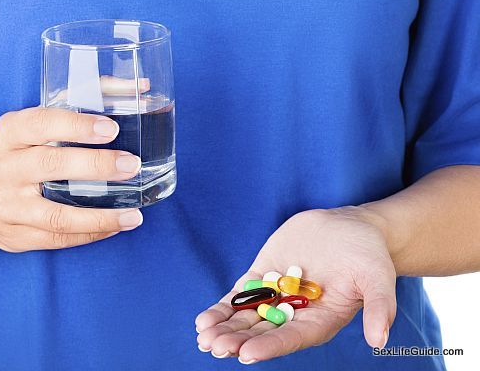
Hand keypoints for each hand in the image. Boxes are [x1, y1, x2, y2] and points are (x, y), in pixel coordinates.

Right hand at [0, 105, 143, 251]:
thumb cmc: (21, 151)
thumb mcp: (38, 123)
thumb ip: (86, 100)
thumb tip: (141, 88)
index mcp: (9, 133)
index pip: (40, 124)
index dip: (76, 126)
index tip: (111, 128)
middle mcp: (3, 168)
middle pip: (51, 166)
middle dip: (96, 166)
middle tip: (132, 166)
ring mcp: (7, 206)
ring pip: (56, 216)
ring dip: (100, 217)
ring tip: (134, 215)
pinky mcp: (16, 236)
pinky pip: (58, 239)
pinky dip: (91, 234)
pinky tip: (116, 226)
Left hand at [195, 207, 396, 363]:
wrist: (348, 227)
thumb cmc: (367, 255)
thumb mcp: (377, 278)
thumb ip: (378, 307)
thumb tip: (379, 339)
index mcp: (319, 321)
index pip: (291, 338)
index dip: (269, 347)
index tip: (246, 354)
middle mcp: (295, 314)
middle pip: (263, 332)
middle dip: (238, 340)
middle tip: (214, 347)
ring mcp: (276, 295)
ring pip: (246, 317)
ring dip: (225, 328)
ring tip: (203, 336)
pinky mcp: (263, 276)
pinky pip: (239, 295)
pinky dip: (223, 307)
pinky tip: (204, 319)